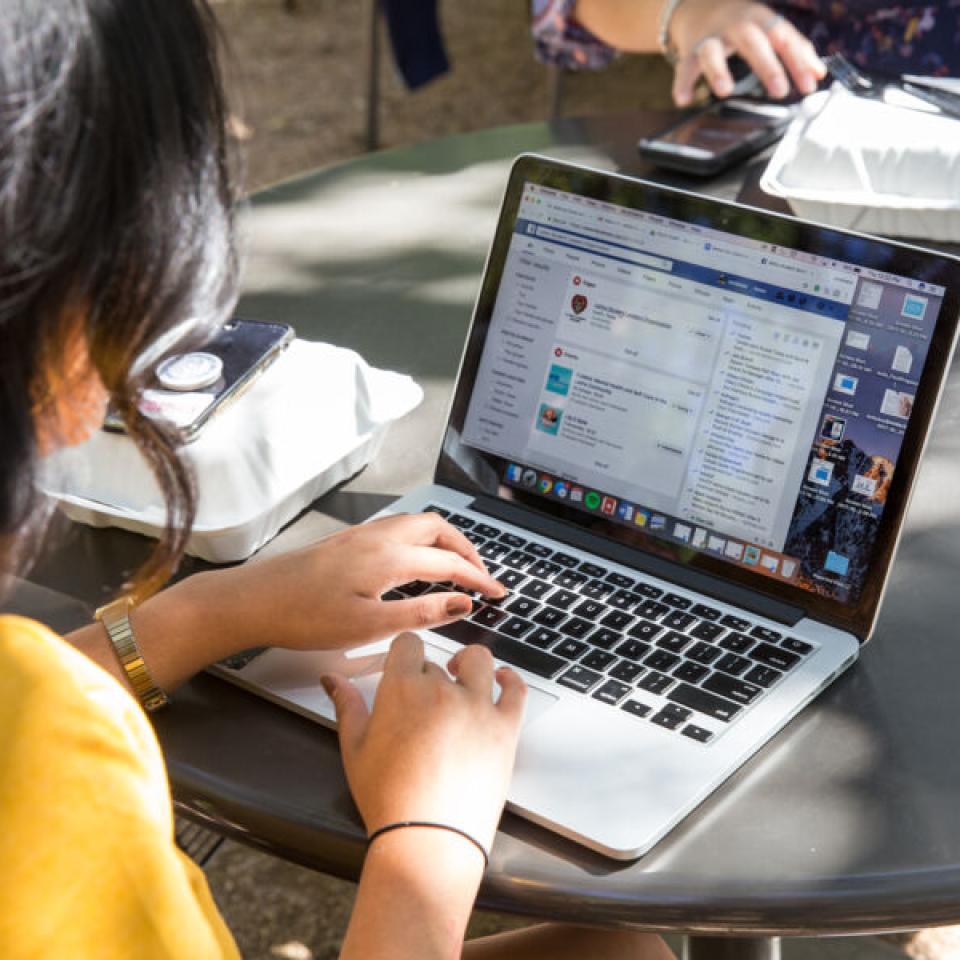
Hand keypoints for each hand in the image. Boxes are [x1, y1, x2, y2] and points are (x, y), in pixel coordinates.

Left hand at [177, 512, 505, 655]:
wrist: (252, 600)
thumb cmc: (303, 616)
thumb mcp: (368, 626)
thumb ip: (420, 612)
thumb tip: (461, 603)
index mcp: (389, 557)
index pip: (450, 562)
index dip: (479, 578)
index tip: (498, 593)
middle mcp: (378, 537)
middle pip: (438, 528)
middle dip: (466, 547)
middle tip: (481, 574)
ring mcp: (360, 534)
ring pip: (416, 523)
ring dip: (443, 540)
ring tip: (455, 565)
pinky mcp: (346, 540)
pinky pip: (397, 528)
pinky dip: (420, 539)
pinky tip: (413, 562)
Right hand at [323, 633, 526, 852]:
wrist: (427, 841)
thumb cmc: (388, 799)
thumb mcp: (354, 749)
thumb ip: (346, 706)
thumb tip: (333, 680)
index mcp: (402, 688)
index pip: (408, 643)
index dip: (405, 654)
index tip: (404, 668)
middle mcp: (442, 689)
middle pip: (437, 663)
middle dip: (428, 678)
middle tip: (421, 708)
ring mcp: (477, 707)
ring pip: (479, 661)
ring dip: (469, 665)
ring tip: (461, 678)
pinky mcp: (505, 728)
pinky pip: (516, 689)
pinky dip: (510, 679)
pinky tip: (501, 681)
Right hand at [669, 0, 825, 104]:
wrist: (699, 5)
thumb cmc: (741, 22)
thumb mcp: (769, 28)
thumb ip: (794, 49)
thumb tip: (819, 74)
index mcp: (760, 19)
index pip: (784, 37)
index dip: (799, 60)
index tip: (811, 84)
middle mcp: (736, 25)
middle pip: (753, 42)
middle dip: (767, 66)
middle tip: (780, 91)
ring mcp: (711, 36)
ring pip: (713, 51)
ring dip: (718, 70)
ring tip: (724, 91)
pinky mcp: (690, 49)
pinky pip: (685, 66)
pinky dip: (682, 83)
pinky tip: (684, 99)